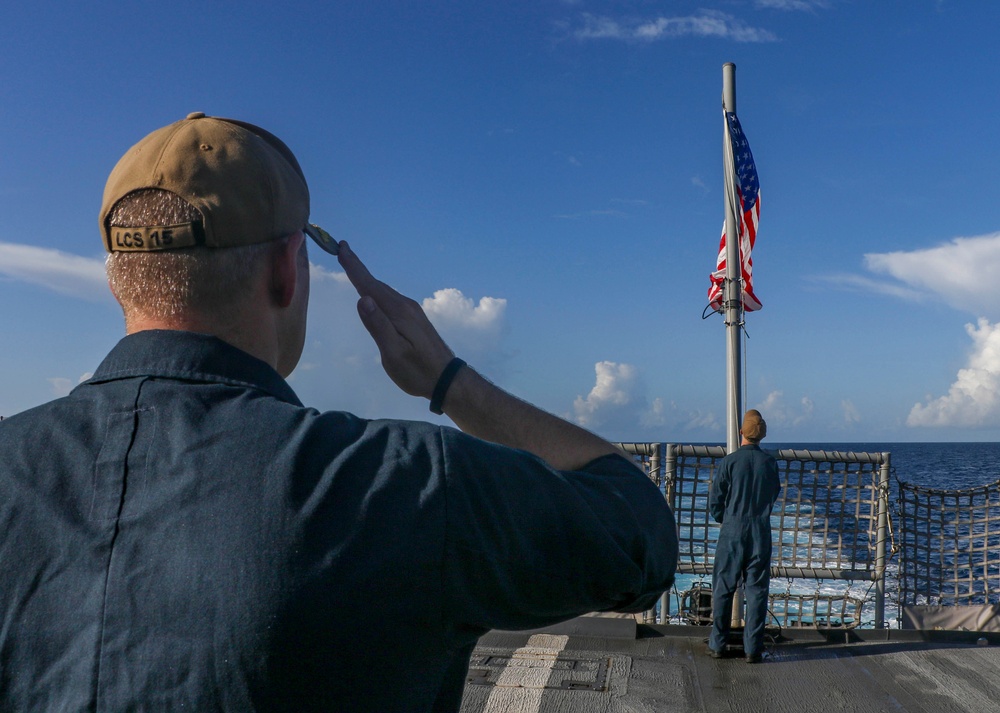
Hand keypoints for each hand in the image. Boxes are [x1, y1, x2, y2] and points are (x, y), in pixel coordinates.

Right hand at [338, 241, 454, 398]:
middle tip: (342, 250)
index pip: (370, 286)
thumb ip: (378, 326)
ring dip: (367, 279)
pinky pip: (391, 299)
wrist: (447, 379)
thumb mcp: (393, 353)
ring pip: (385, 291)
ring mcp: (412, 311)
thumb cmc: (418, 370)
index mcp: (398, 311)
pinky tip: (374, 294)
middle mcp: (405, 306)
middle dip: (358, 268)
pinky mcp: (415, 319)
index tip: (341, 247)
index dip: (354, 267)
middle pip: (376, 284)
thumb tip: (362, 298)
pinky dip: (377, 291)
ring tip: (353, 268)